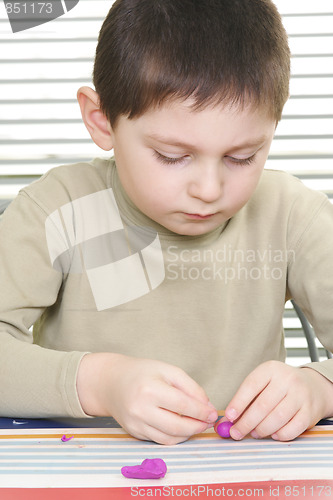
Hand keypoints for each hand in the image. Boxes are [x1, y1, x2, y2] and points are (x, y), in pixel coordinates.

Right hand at [77, 353, 217, 444]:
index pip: (182, 405)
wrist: (111, 382)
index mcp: (150, 389)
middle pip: (177, 426)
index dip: (202, 411)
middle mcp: (140, 409)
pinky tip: (183, 428)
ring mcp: (136, 424)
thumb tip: (207, 406)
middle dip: (198, 426)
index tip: (214, 413)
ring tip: (198, 425)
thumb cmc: (142, 373)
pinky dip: (175, 437)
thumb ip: (190, 387)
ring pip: (169, 438)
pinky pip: (160, 440)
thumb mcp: (168, 370)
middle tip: (209, 422)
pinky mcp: (134, 433)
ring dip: (188, 434)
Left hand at [225, 361, 332, 441]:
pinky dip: (280, 435)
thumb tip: (227, 420)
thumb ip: (246, 399)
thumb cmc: (280, 386)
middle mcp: (287, 380)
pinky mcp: (310, 411)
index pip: (251, 385)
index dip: (238, 402)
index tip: (229, 416)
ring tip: (254, 433)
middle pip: (263, 405)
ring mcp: (300, 395)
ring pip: (277, 418)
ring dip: (262, 430)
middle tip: (236, 433)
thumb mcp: (264, 383)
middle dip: (246, 422)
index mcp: (271, 369)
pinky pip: (293, 428)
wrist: (313, 386)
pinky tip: (273, 435)